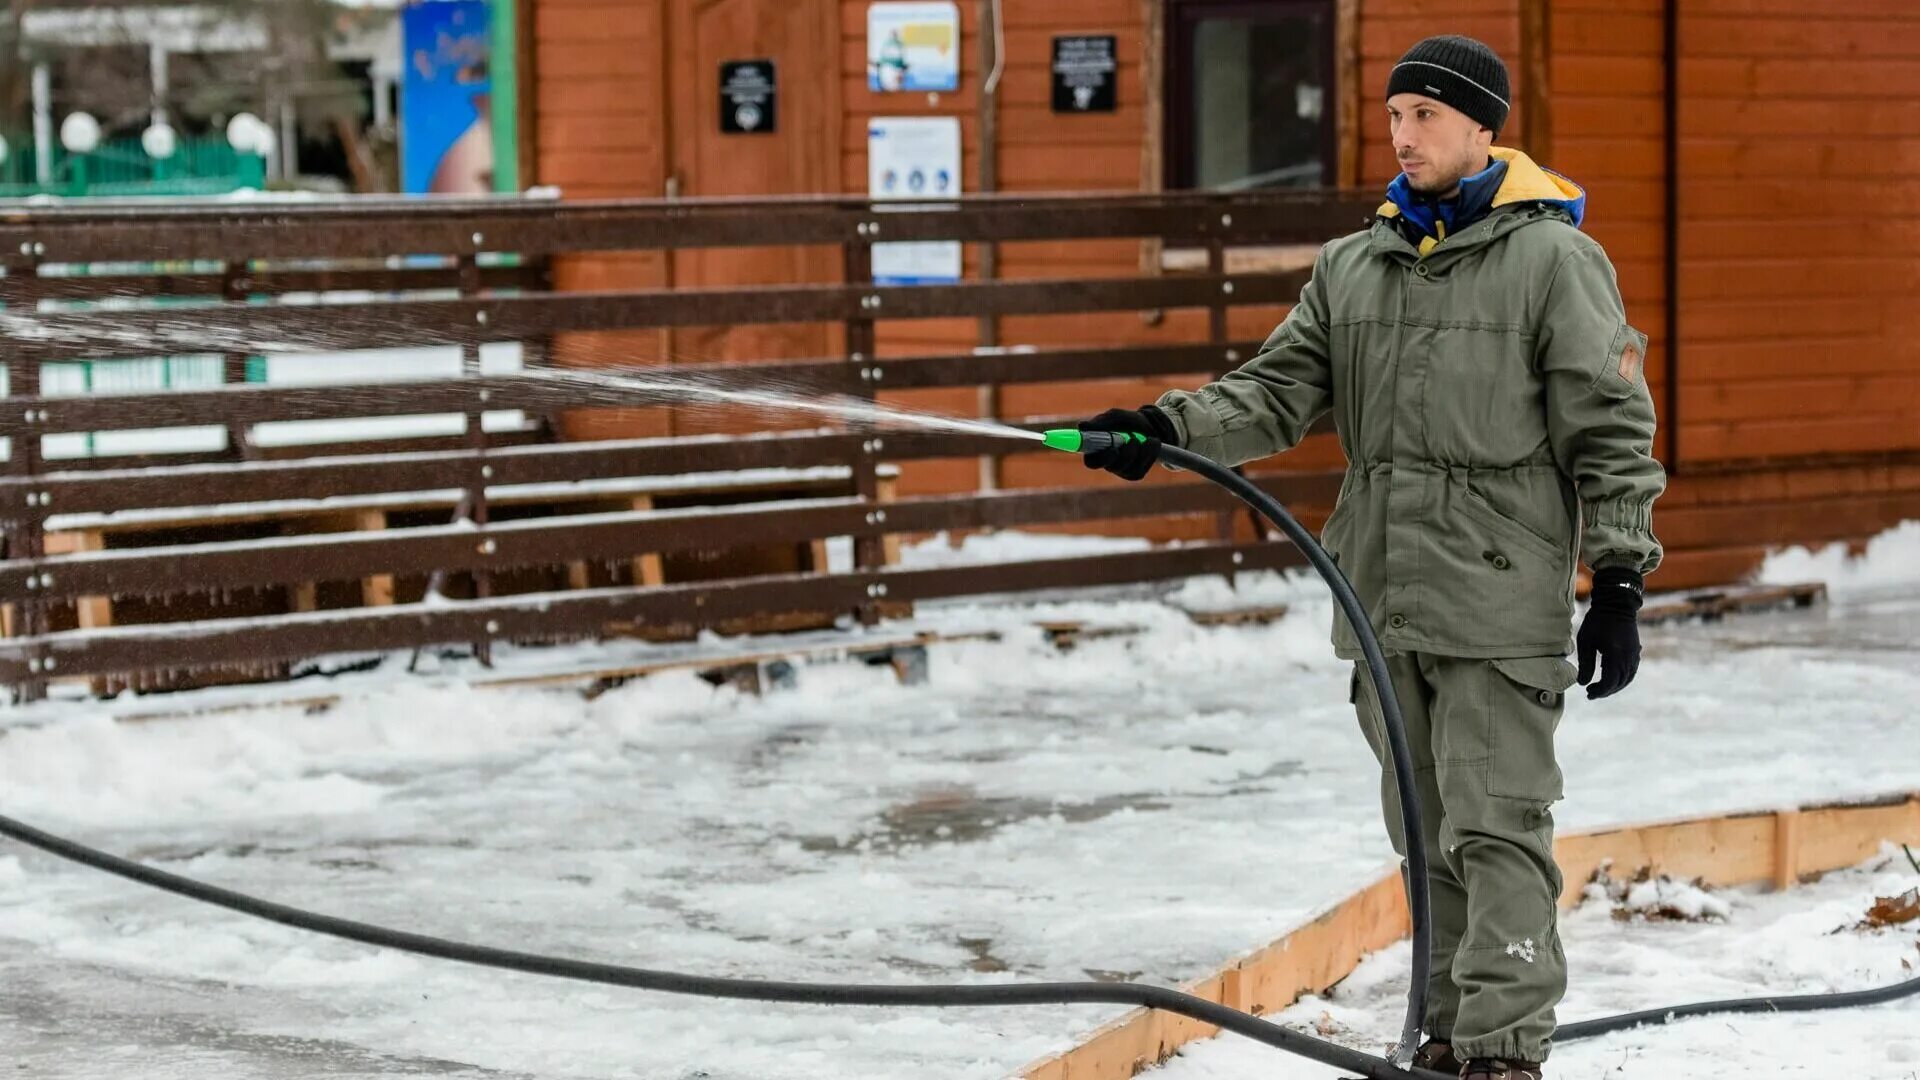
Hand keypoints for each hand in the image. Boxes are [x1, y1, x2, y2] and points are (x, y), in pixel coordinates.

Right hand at [1078, 405, 1177, 481]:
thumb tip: (1081, 426)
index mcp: (1097, 451)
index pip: (1092, 463)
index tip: (1114, 450)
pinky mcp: (1136, 474)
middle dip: (1127, 453)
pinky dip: (1150, 453)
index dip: (1102, 458)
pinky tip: (1152, 443)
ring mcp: (1122, 470)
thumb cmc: (1127, 421)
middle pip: (1113, 467)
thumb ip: (1100, 422)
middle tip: (1133, 438)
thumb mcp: (1115, 417)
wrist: (1149, 425)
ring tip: (1145, 438)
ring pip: (1130, 468)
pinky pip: (1142, 468)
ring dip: (1141, 451)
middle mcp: (1108, 463)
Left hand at [1577, 566, 1644, 698]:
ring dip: (1614, 686)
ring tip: (1600, 688)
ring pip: (1627, 678)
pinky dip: (1622, 679)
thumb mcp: (1586, 642)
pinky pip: (1631, 671)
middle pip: (1619, 682)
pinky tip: (1611, 678)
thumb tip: (1582, 683)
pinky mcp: (1636, 651)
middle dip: (1605, 691)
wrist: (1617, 604)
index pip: (1610, 682)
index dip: (1599, 691)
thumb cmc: (1598, 621)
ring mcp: (1634, 655)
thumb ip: (1585, 664)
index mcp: (1616, 655)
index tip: (1588, 693)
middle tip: (1591, 692)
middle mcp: (1629, 658)